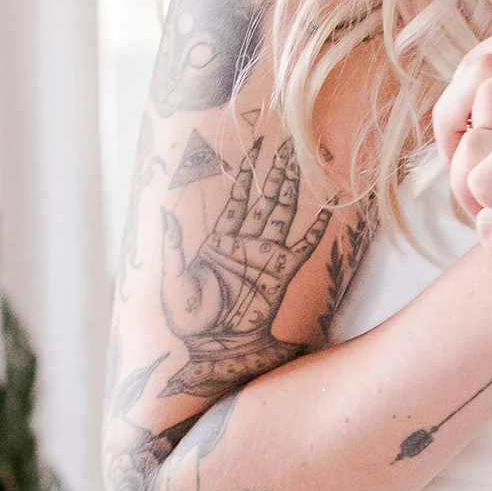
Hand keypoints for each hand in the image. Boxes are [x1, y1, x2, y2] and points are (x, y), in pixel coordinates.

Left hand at [158, 138, 331, 395]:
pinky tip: (330, 206)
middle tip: (291, 142)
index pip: (237, 196)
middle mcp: (246, 243)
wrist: (213, 349)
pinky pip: (304, 245)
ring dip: (296, 189)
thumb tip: (161, 210)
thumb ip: (171, 247)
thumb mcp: (170, 283)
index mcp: (218, 240)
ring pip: (285, 212)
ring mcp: (266, 256)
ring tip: (310, 161)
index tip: (257, 141)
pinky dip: (318, 226)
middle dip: (278, 170)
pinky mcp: (282, 274)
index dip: (247, 170)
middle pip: (266, 197)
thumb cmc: (188, 321)